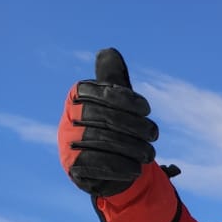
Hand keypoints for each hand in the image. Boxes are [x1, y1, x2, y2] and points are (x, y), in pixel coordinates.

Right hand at [58, 49, 157, 196]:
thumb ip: (114, 79)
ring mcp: (67, 142)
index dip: (126, 100)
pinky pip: (98, 164)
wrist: (105, 170)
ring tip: (149, 153)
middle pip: (105, 118)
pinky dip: (121, 166)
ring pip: (103, 141)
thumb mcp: (116, 102)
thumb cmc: (114, 127)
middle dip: (135, 126)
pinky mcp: (73, 167)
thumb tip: (108, 51)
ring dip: (133, 148)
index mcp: (77, 97)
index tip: (147, 109)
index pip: (102, 93)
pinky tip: (136, 168)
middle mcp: (68, 117)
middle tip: (154, 134)